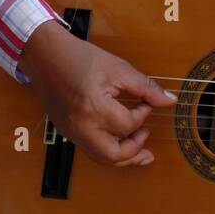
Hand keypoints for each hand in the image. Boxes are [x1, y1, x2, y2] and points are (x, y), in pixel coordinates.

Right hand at [18, 19, 176, 166]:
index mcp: (94, 108)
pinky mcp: (66, 132)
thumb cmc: (79, 58)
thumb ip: (146, 87)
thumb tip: (168, 100)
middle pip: (113, 155)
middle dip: (135, 151)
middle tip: (145, 136)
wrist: (45, 55)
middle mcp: (80, 126)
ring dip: (122, 156)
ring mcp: (71, 132)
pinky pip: (89, 150)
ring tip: (139, 151)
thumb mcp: (118, 68)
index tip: (145, 104)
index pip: (128, 125)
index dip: (143, 115)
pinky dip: (106, 150)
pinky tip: (118, 142)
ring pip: (100, 158)